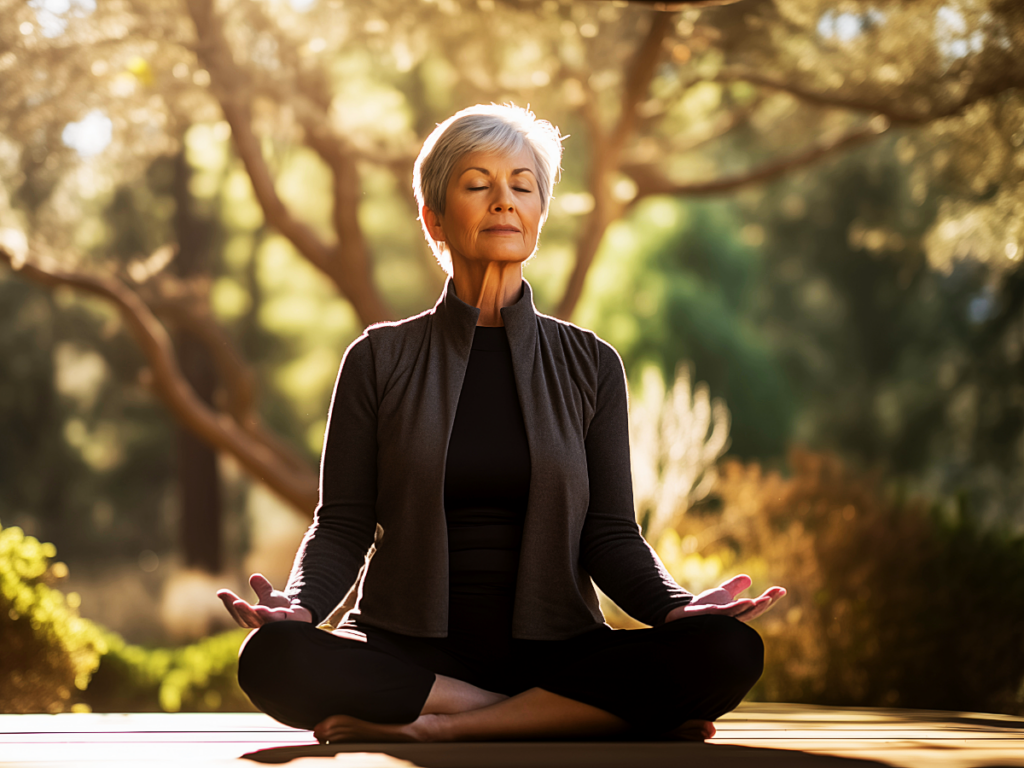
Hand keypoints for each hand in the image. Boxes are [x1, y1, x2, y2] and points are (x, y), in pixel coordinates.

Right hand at [217, 573, 312, 627]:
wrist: (301, 620)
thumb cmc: (281, 611)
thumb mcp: (270, 597)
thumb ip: (262, 588)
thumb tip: (254, 576)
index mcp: (253, 618)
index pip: (238, 612)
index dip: (229, 603)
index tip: (221, 592)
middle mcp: (261, 625)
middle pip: (249, 619)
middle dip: (242, 611)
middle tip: (235, 602)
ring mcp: (274, 627)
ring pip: (265, 623)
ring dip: (260, 616)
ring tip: (257, 608)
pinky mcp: (288, 627)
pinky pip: (281, 624)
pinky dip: (277, 619)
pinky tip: (274, 612)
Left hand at [664, 574, 784, 623]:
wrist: (680, 614)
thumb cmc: (701, 608)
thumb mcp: (721, 593)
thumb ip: (734, 587)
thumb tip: (749, 578)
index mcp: (737, 613)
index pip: (756, 607)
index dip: (770, 599)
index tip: (782, 590)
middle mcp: (732, 619)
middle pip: (752, 612)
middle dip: (765, 603)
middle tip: (776, 594)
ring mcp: (722, 621)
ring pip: (741, 615)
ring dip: (755, 608)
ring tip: (765, 599)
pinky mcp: (711, 617)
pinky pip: (726, 614)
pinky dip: (737, 609)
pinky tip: (746, 602)